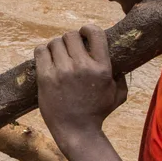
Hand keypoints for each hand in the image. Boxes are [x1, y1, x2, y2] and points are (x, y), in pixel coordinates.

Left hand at [35, 24, 125, 148]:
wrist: (76, 132)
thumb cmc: (98, 113)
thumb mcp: (118, 94)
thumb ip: (121, 75)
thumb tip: (120, 59)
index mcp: (102, 68)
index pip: (95, 32)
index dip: (87, 29)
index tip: (83, 33)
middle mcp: (82, 67)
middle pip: (71, 35)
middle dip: (70, 40)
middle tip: (69, 50)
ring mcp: (63, 72)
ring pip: (55, 42)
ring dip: (56, 47)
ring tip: (58, 57)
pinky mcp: (46, 78)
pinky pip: (40, 51)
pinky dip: (43, 52)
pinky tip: (47, 59)